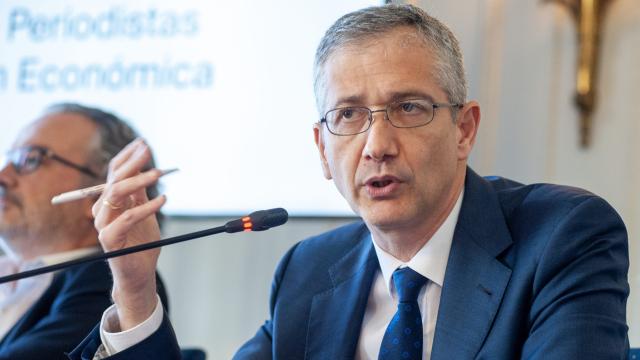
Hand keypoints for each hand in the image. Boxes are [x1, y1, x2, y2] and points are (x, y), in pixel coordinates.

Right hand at [93, 139, 165, 330]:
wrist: (139, 273)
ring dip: (138, 181)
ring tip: (158, 173)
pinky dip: (146, 207)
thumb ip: (140, 192)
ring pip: (116, 194)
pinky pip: (127, 218)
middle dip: (132, 163)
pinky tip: (163, 200)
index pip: (114, 172)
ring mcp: (104, 225)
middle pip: (114, 179)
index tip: (143, 143)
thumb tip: (145, 167)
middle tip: (148, 151)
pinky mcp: (110, 240)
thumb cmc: (142, 242)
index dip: (127, 157)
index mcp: (110, 201)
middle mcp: (103, 210)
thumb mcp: (144, 211)